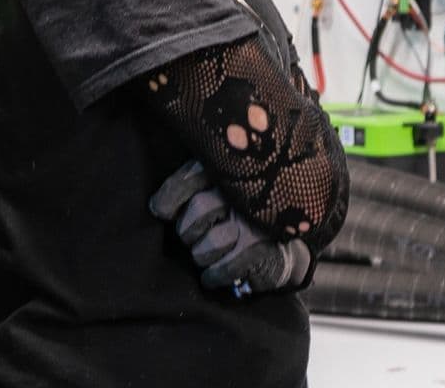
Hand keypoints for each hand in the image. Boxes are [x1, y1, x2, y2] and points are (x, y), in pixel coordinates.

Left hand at [148, 161, 311, 297]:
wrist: (288, 228)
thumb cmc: (237, 205)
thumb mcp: (213, 184)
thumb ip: (185, 186)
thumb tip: (155, 208)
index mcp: (227, 168)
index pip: (188, 179)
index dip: (169, 199)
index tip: (163, 211)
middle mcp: (244, 191)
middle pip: (198, 210)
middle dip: (188, 230)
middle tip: (192, 235)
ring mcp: (255, 220)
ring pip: (210, 244)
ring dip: (202, 255)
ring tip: (206, 253)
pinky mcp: (264, 247)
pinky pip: (226, 268)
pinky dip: (214, 276)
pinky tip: (211, 276)